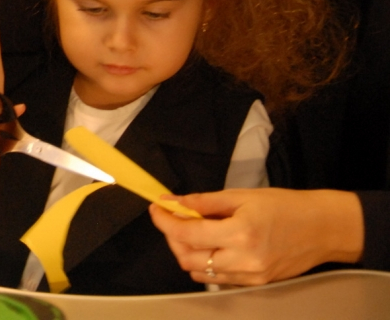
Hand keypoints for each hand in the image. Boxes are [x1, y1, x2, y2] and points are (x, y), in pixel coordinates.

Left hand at [149, 188, 364, 285]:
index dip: (165, 221)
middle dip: (172, 237)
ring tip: (190, 231)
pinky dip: (205, 263)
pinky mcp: (256, 283)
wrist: (323, 229)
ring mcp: (250, 276)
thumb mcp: (242, 196)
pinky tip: (209, 246)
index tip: (157, 209)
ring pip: (200, 272)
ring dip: (187, 252)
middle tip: (172, 218)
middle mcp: (243, 260)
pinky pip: (218, 278)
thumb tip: (173, 202)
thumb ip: (204, 202)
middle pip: (188, 258)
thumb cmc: (286, 207)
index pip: (188, 233)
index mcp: (240, 234)